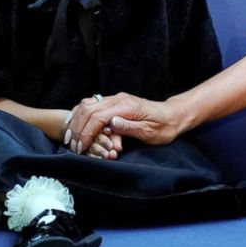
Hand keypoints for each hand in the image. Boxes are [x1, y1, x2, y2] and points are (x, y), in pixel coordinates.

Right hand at [66, 92, 180, 154]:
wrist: (174, 116)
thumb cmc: (164, 127)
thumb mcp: (150, 132)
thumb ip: (130, 127)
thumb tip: (111, 124)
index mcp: (127, 106)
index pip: (98, 117)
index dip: (86, 133)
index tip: (80, 147)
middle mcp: (119, 99)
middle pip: (89, 109)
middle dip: (77, 128)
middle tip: (72, 146)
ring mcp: (117, 99)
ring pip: (88, 104)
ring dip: (77, 121)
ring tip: (71, 138)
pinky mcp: (116, 102)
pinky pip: (93, 104)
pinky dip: (82, 115)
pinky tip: (78, 127)